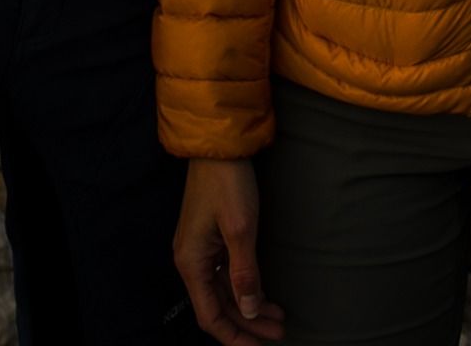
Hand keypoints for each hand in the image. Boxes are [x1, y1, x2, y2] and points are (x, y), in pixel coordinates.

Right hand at [175, 159, 283, 343]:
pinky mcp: (211, 237)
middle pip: (219, 306)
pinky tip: (264, 292)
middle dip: (248, 322)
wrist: (219, 143)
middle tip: (279, 330)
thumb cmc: (228, 182)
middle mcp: (192, 260)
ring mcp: (201, 248)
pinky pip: (226, 272)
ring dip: (249, 305)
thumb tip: (247, 311)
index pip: (209, 316)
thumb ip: (244, 273)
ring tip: (278, 316)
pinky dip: (246, 285)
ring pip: (225, 290)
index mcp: (191, 262)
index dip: (233, 337)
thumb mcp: (240, 229)